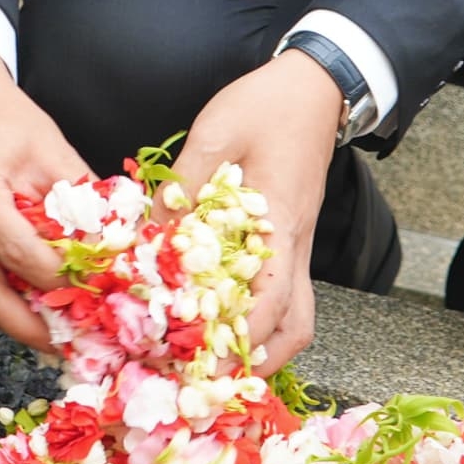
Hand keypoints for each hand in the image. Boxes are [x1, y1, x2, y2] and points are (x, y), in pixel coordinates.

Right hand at [0, 47, 84, 353]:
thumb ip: (81, 198)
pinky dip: (2, 298)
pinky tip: (32, 302)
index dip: (59, 281)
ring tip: (55, 331)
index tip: (94, 294)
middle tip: (69, 344)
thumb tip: (115, 242)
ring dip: (14, 320)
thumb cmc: (3, 115)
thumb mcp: (51, 147)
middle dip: (28, 328)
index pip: (19, 254)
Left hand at [176, 50, 343, 373]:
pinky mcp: (291, 239)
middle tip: (206, 378)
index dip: (232, 340)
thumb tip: (148, 233)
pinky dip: (261, 320)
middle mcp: (295, 245)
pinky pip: (286, 295)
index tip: (195, 363)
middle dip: (253, 362)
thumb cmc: (268, 104)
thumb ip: (184, 185)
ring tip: (215, 362)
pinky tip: (224, 320)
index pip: (267, 303)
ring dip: (261, 348)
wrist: (316, 85)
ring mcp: (297, 245)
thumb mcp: (216, 133)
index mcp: (279, 223)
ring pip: (296, 319)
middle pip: (294, 328)